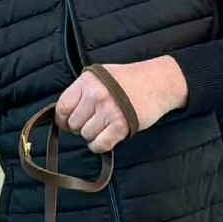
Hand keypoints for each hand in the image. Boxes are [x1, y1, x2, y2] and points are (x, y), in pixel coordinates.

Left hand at [53, 56, 187, 153]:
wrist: (159, 82)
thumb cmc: (130, 79)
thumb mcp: (101, 76)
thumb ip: (82, 91)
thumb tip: (65, 113)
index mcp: (87, 81)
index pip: (62, 107)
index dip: (63, 119)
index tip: (67, 123)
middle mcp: (96, 95)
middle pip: (74, 124)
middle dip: (80, 127)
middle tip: (92, 122)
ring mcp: (108, 111)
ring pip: (86, 135)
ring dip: (92, 135)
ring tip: (103, 127)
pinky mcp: (121, 126)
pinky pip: (100, 145)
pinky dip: (99, 146)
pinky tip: (105, 138)